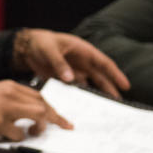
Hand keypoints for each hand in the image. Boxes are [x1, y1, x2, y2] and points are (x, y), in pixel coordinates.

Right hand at [0, 80, 71, 139]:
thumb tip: (29, 113)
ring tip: (34, 133)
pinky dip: (19, 137)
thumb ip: (11, 99)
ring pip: (38, 114)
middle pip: (43, 104)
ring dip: (40, 127)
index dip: (52, 108)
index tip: (61, 118)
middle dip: (56, 118)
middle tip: (62, 127)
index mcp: (9, 86)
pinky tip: (12, 137)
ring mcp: (5, 107)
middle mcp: (10, 93)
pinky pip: (19, 133)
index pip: (39, 95)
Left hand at [12, 29, 129, 97]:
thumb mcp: (49, 50)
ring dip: (97, 95)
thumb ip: (59, 63)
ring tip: (104, 109)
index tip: (125, 85)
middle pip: (100, 77)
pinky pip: (75, 89)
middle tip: (119, 103)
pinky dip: (80, 98)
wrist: (27, 47)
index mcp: (83, 51)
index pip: (104, 63)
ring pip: (90, 85)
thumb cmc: (40, 43)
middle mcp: (82, 62)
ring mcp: (74, 71)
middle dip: (110, 89)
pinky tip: (83, 108)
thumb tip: (71, 78)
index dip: (115, 74)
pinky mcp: (65, 79)